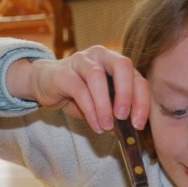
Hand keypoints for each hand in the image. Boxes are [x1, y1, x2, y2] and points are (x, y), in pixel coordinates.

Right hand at [6, 45, 150, 132]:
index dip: (142, 101)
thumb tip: (129, 131)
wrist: (45, 84)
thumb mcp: (101, 104)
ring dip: (105, 105)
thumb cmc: (78, 93)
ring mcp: (81, 61)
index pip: (136, 77)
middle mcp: (101, 56)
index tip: (139, 124)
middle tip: (125, 118)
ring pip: (97, 77)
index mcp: (115, 62)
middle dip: (127, 94)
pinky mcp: (64, 72)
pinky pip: (79, 90)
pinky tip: (95, 125)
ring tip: (107, 126)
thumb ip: (115, 114)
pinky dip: (90, 111)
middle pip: (122, 66)